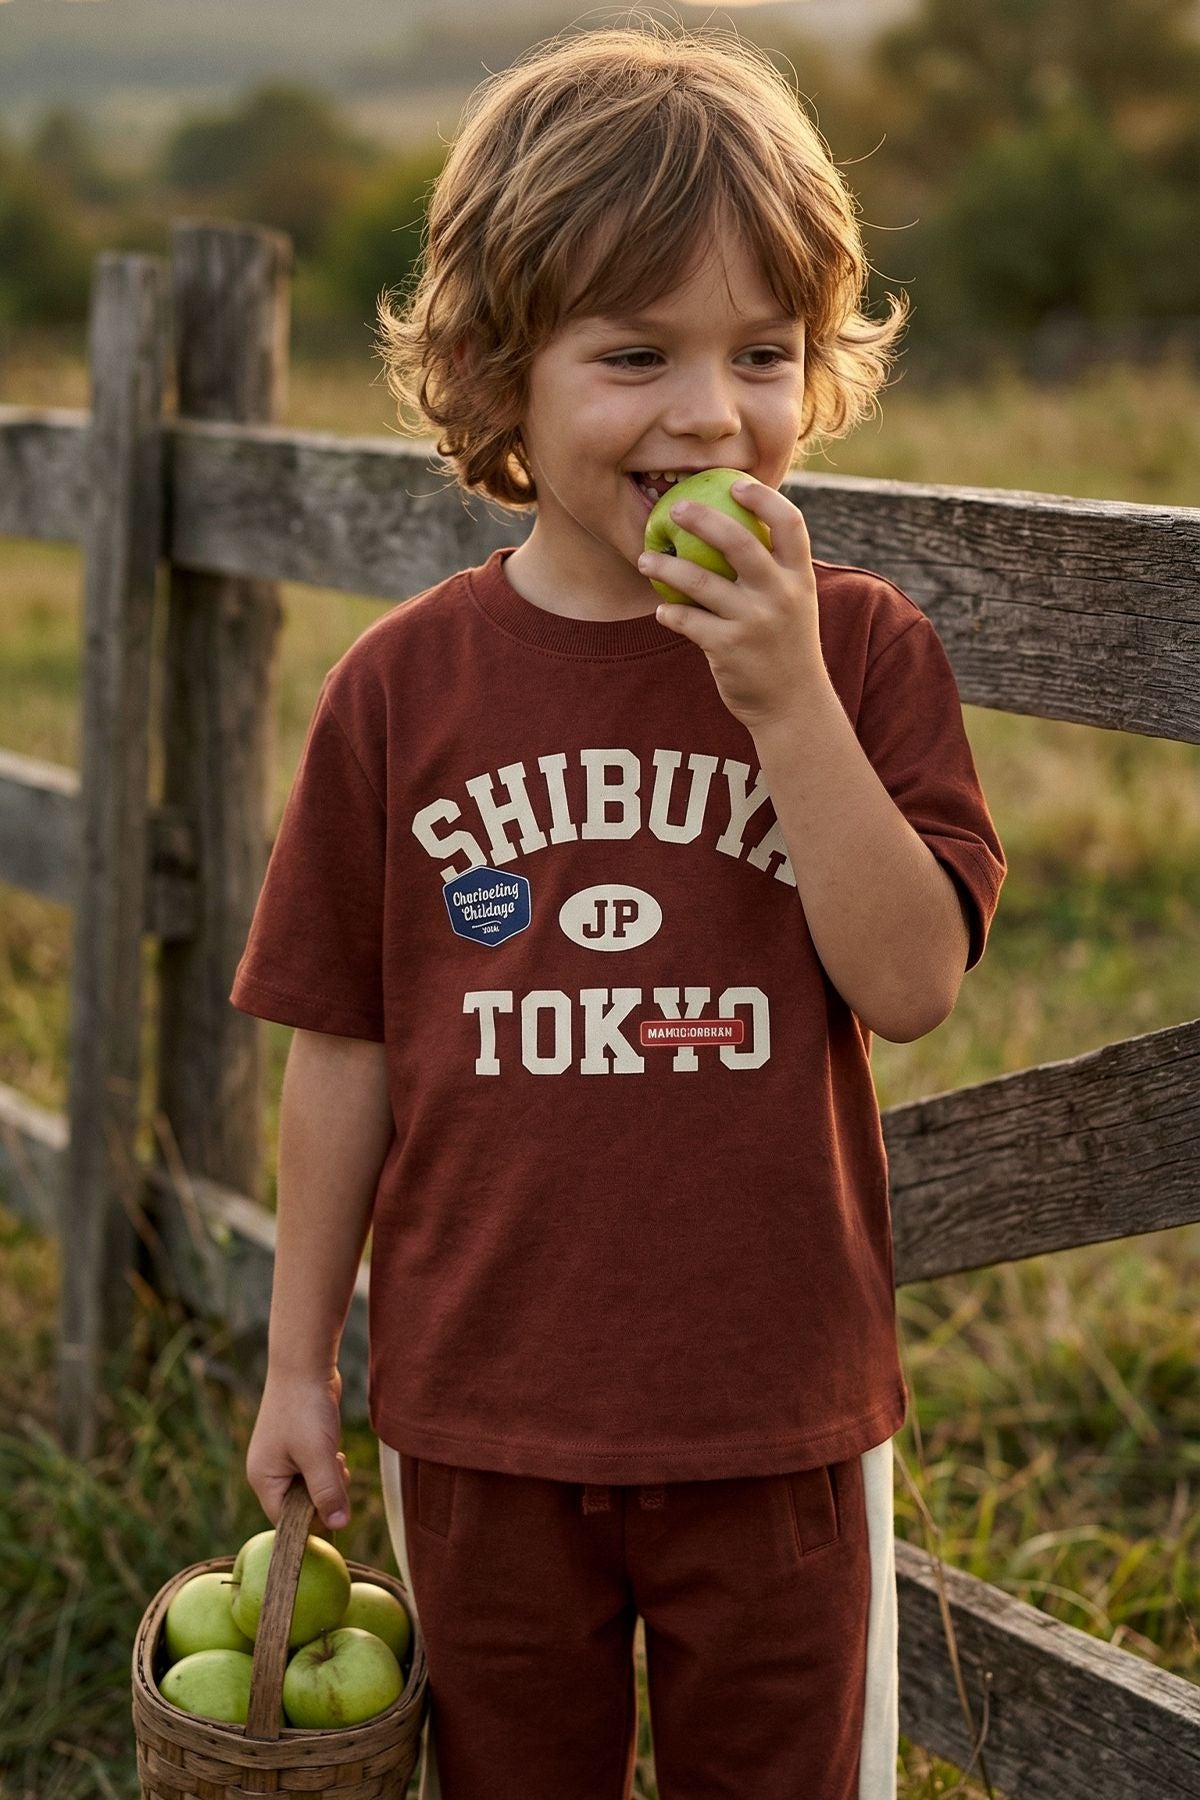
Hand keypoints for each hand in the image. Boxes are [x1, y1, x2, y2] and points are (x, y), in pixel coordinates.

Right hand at [246, 1365, 351, 1532]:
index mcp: (263, 1479)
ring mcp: (282, 1458)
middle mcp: (268, 1472)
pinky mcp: (297, 1445)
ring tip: (335, 1456)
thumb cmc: (306, 1409)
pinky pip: (314, 1469)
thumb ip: (327, 1493)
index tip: (335, 1503)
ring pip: (311, 1486)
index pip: (286, 1521)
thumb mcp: (319, 1456)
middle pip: (301, 1505)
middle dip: (324, 1494)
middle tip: (337, 1471)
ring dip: (329, 1478)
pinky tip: (335, 1448)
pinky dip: (328, 1464)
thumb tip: (339, 1526)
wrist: (304, 1363)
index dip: (313, 1518)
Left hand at [638, 480, 825, 731]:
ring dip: (667, 566)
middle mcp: (781, 595)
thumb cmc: (786, 647)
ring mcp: (755, 622)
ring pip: (701, 582)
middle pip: (739, 542)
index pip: (789, 523)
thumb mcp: (795, 604)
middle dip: (703, 519)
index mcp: (800, 577)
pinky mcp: (729, 648)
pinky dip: (670, 613)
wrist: (794, 705)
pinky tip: (661, 610)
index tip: (737, 485)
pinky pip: (688, 621)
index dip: (763, 499)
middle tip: (676, 510)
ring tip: (645, 559)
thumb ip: (774, 571)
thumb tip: (737, 530)